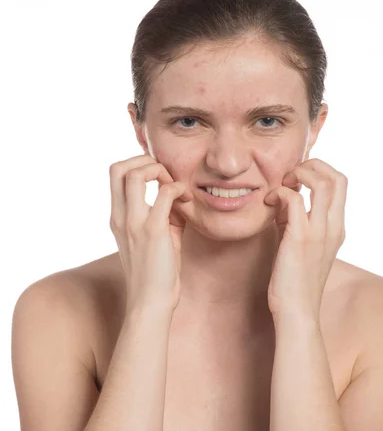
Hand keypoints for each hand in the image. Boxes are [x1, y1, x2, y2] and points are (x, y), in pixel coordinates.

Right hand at [109, 155, 192, 315]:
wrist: (151, 303)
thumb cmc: (156, 272)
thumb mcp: (154, 237)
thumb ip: (161, 213)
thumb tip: (177, 194)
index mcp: (117, 217)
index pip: (115, 174)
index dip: (136, 164)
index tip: (159, 176)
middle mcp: (120, 217)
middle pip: (117, 167)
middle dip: (143, 160)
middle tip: (164, 174)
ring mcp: (134, 223)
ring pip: (135, 174)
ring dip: (159, 170)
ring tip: (174, 185)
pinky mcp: (153, 231)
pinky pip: (164, 193)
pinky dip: (178, 188)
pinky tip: (187, 199)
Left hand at [264, 158, 347, 321]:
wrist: (296, 312)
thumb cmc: (294, 280)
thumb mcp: (301, 244)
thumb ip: (297, 219)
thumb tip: (283, 198)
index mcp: (337, 227)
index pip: (341, 183)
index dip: (319, 171)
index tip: (296, 178)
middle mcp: (333, 226)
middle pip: (338, 177)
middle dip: (312, 165)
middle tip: (289, 176)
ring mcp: (319, 231)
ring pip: (322, 182)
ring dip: (297, 174)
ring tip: (280, 185)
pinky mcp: (300, 238)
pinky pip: (295, 199)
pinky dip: (280, 192)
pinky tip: (268, 202)